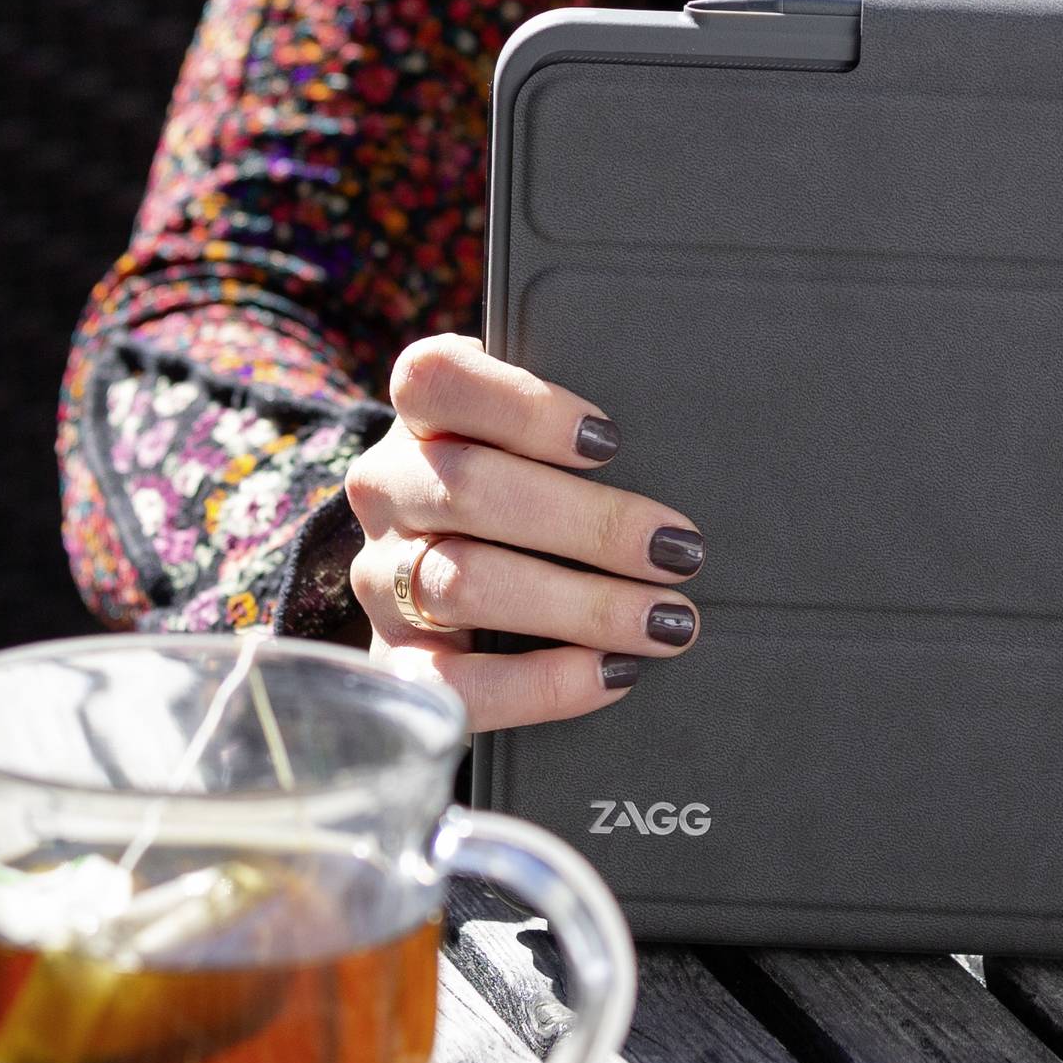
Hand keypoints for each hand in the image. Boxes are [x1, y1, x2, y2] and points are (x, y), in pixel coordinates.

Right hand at [344, 333, 704, 729]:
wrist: (468, 593)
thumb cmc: (532, 491)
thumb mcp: (540, 444)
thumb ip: (579, 435)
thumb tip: (683, 449)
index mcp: (419, 414)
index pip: (437, 379)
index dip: (521, 406)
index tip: (610, 441)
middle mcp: (386, 488)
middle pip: (469, 487)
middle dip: (589, 524)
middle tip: (681, 551)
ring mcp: (380, 577)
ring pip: (464, 582)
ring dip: (582, 605)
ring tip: (668, 621)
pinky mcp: (395, 660)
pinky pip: (455, 682)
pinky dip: (542, 683)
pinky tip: (614, 673)